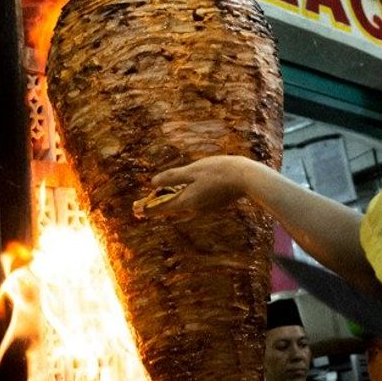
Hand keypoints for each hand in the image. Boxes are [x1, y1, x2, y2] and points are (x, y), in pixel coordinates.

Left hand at [144, 155, 276, 214]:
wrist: (246, 178)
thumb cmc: (219, 171)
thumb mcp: (193, 171)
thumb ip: (172, 176)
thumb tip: (153, 183)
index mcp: (186, 202)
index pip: (161, 208)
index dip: (147, 208)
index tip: (135, 209)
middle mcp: (193, 209)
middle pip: (170, 209)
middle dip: (156, 206)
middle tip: (141, 206)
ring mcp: (203, 208)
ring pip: (181, 206)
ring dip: (169, 202)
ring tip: (159, 197)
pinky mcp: (211, 204)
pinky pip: (191, 203)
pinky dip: (182, 198)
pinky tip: (181, 192)